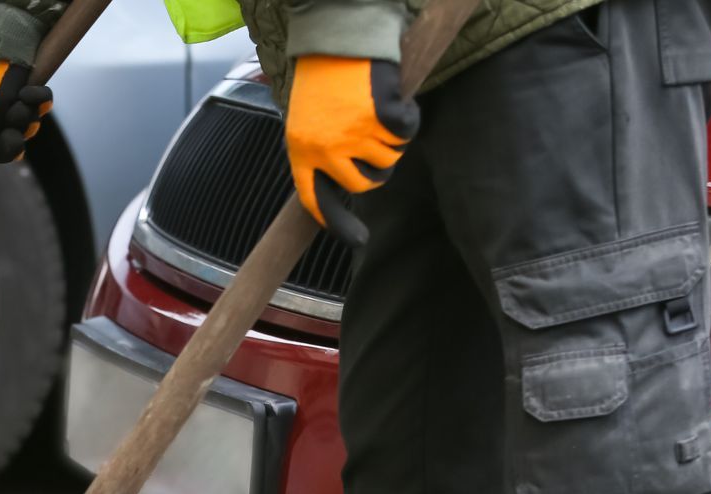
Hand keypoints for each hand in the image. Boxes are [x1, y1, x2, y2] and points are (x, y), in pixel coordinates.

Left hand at [284, 55, 418, 248]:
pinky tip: (396, 101)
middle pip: (364, 185)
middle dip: (378, 171)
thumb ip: (318, 153)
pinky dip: (409, 118)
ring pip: (389, 159)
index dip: (336, 223)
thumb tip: (340, 185)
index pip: (315, 201)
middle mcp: (326, 149)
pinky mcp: (380, 115)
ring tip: (377, 113)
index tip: (357, 239)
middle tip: (377, 147)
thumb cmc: (323, 78)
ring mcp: (353, 134)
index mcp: (301, 152)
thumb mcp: (306, 120)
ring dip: (392, 140)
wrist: (339, 36)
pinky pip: (406, 132)